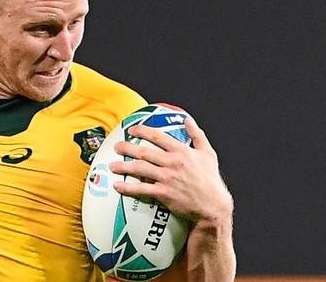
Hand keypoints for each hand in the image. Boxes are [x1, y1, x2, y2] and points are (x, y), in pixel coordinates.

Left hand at [109, 119, 232, 225]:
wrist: (213, 206)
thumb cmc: (211, 180)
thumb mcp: (208, 154)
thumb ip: (197, 135)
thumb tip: (188, 120)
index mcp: (182, 151)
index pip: (158, 137)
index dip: (142, 131)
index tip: (132, 130)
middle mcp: (173, 163)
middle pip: (144, 152)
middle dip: (127, 148)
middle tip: (117, 146)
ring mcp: (167, 178)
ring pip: (140, 169)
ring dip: (123, 166)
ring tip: (112, 166)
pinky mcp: (164, 193)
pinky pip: (142, 189)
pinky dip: (128, 187)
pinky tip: (117, 186)